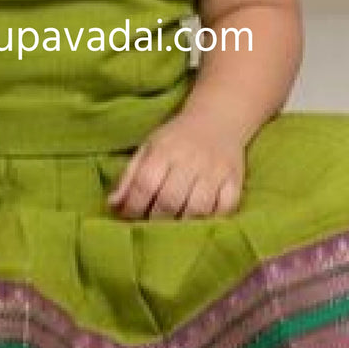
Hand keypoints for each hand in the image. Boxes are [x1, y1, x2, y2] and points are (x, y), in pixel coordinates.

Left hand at [106, 115, 245, 219]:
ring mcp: (215, 171)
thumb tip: (113, 206)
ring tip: (174, 227)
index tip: (129, 217)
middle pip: (170, 199)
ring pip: (198, 208)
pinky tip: (201, 222)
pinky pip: (226, 208)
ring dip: (183, 223)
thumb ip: (130, 176)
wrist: (219, 119)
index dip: (134, 205)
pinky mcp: (235, 180)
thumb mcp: (148, 148)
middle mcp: (191, 159)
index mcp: (164, 150)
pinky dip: (212, 219)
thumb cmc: (177, 138)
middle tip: (150, 227)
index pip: (145, 183)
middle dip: (156, 219)